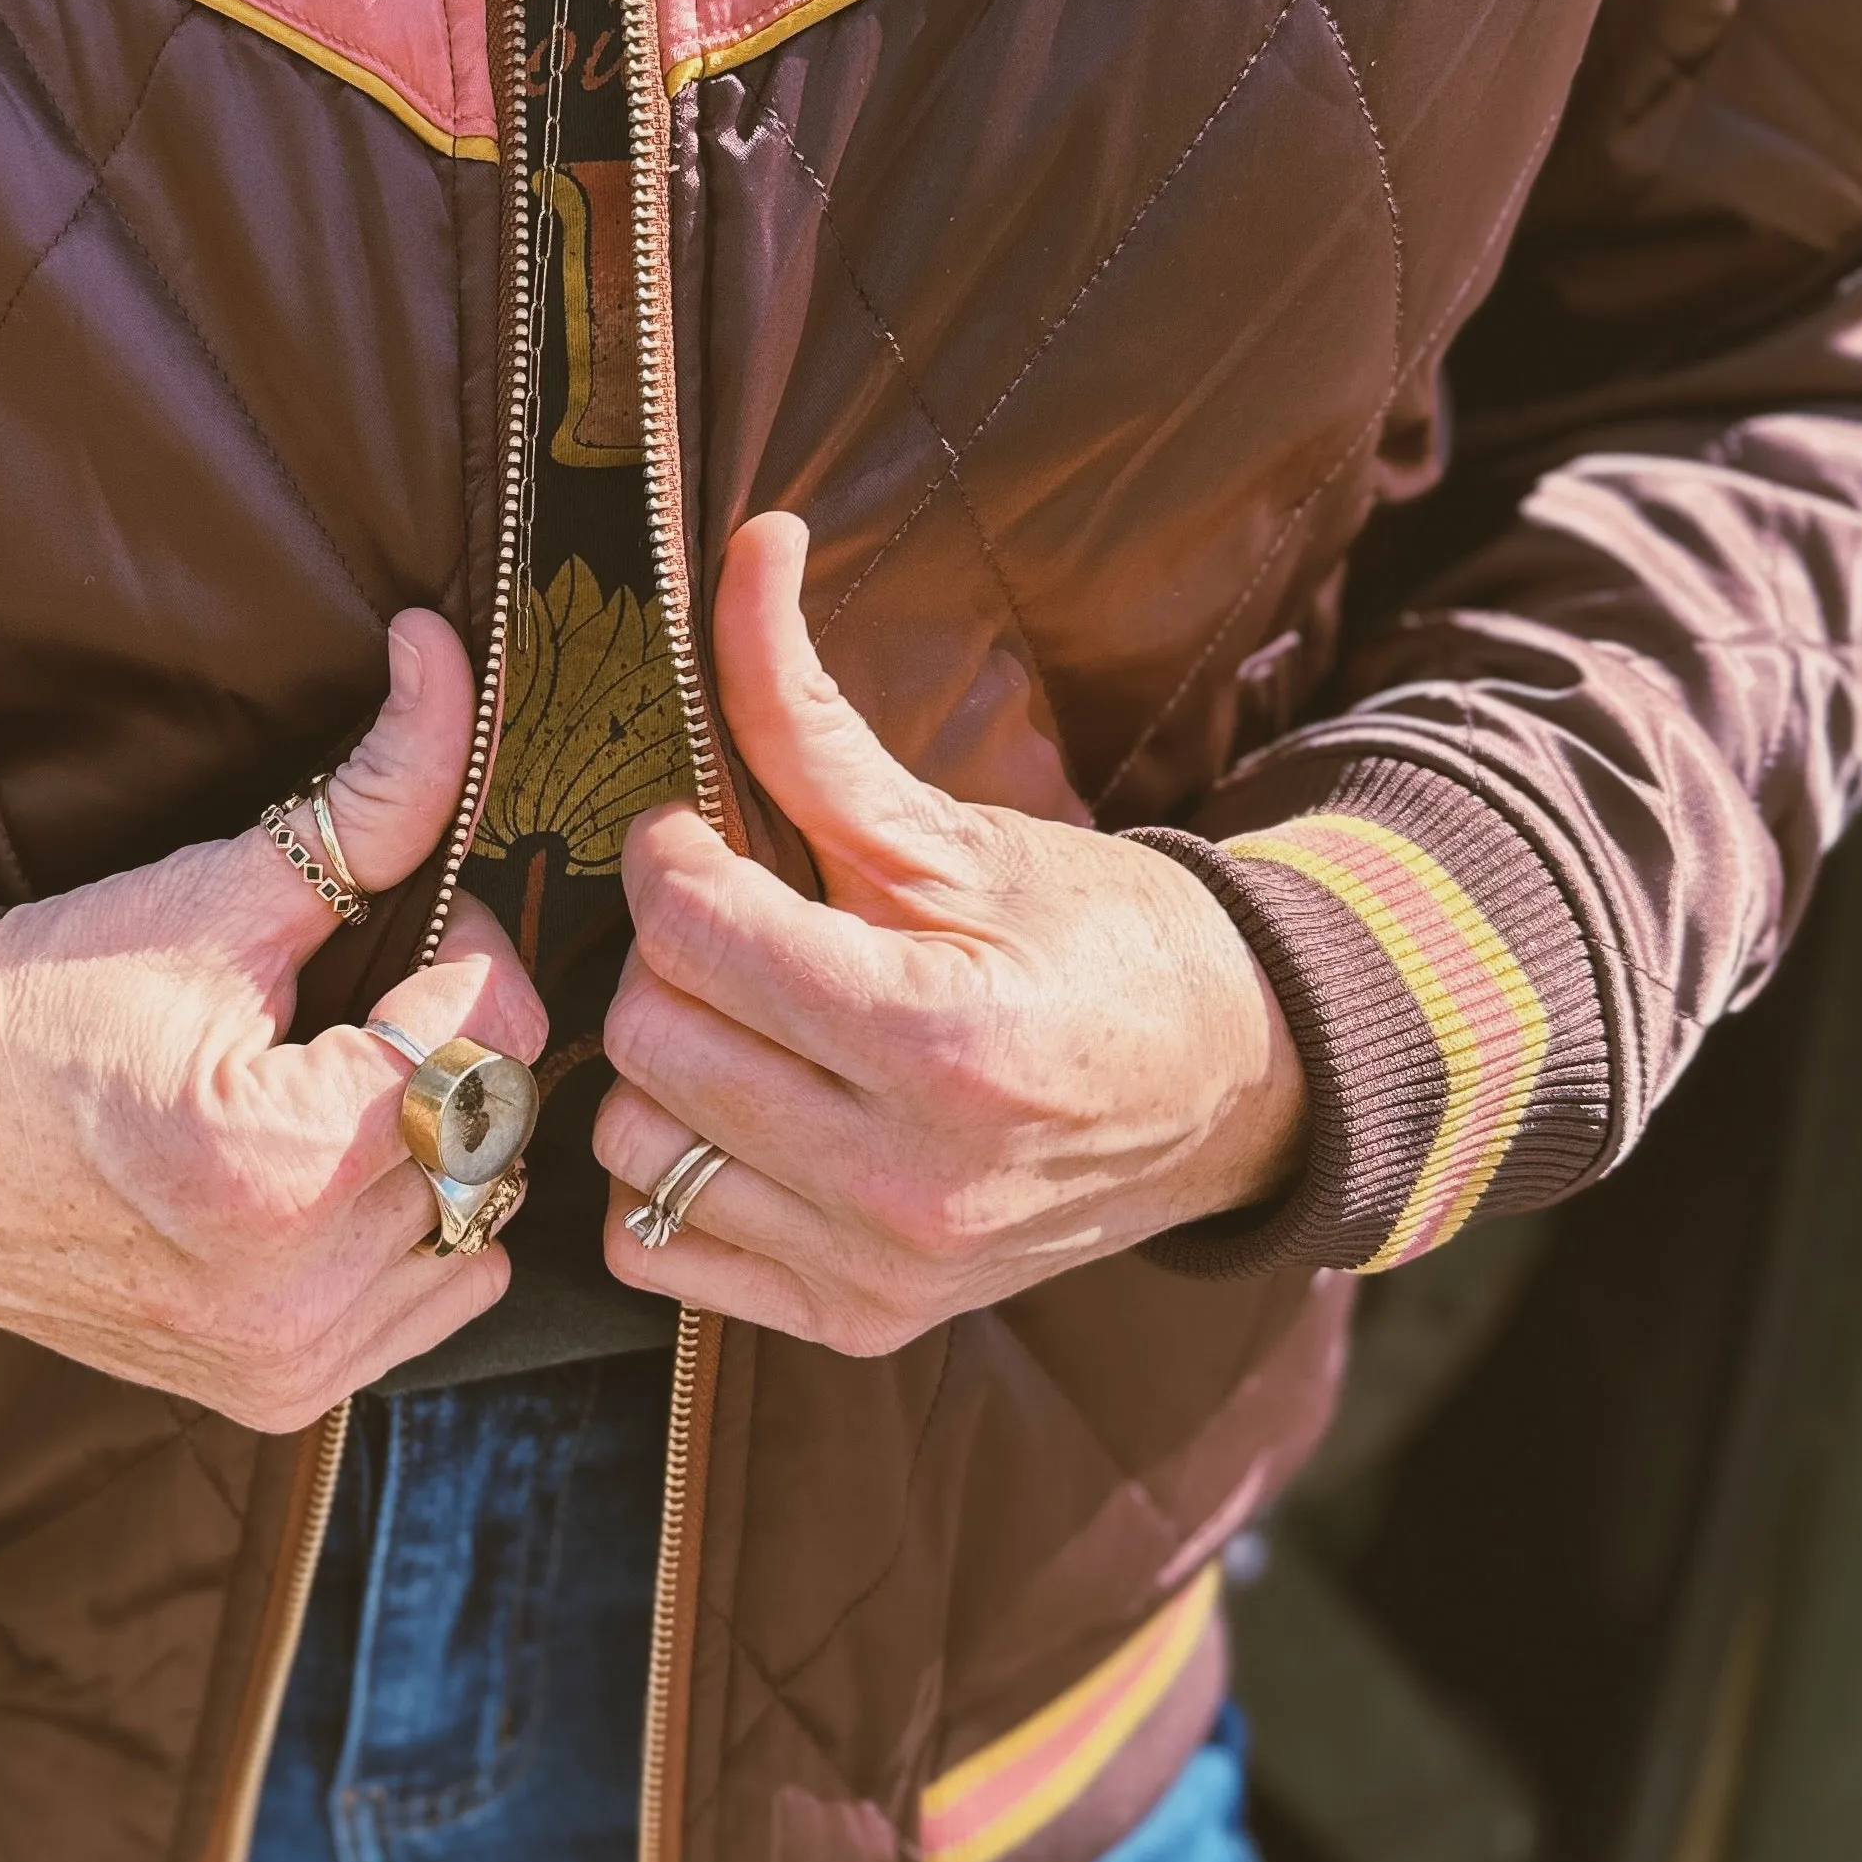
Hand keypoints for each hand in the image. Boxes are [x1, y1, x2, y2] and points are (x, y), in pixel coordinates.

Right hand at [0, 613, 543, 1428]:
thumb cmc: (41, 1007)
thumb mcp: (205, 895)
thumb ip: (364, 798)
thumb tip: (451, 661)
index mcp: (271, 1164)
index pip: (487, 1036)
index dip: (466, 951)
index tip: (407, 922)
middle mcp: (291, 1290)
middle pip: (496, 1127)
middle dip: (457, 1039)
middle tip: (367, 996)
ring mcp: (288, 1359)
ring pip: (485, 1214)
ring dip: (444, 1137)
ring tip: (341, 1082)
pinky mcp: (281, 1395)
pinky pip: (439, 1295)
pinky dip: (416, 1225)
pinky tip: (333, 1168)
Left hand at [594, 518, 1307, 1352]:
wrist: (1227, 1085)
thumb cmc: (1092, 939)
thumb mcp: (954, 827)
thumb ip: (809, 709)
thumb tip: (747, 540)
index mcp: (943, 1040)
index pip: (694, 930)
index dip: (676, 856)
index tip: (709, 842)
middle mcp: (908, 1177)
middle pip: (650, 1036)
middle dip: (672, 958)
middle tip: (735, 928)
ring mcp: (883, 1266)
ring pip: (634, 1145)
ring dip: (665, 1069)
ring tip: (745, 1022)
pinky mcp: (859, 1321)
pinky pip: (655, 1248)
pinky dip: (670, 1181)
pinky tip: (746, 1120)